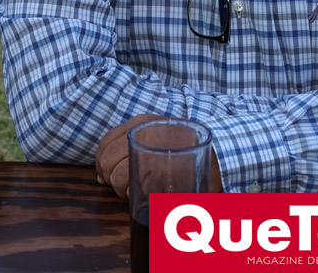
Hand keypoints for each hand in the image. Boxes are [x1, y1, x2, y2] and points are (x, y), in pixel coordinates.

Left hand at [95, 114, 222, 198]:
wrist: (217, 156)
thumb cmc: (183, 152)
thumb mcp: (157, 140)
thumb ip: (130, 149)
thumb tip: (100, 175)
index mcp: (142, 122)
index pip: (106, 142)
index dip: (100, 163)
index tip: (104, 177)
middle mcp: (145, 130)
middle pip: (108, 160)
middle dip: (111, 178)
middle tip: (125, 186)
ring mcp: (154, 150)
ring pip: (117, 175)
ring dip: (121, 189)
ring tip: (136, 190)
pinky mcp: (161, 172)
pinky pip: (132, 188)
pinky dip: (132, 195)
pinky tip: (143, 194)